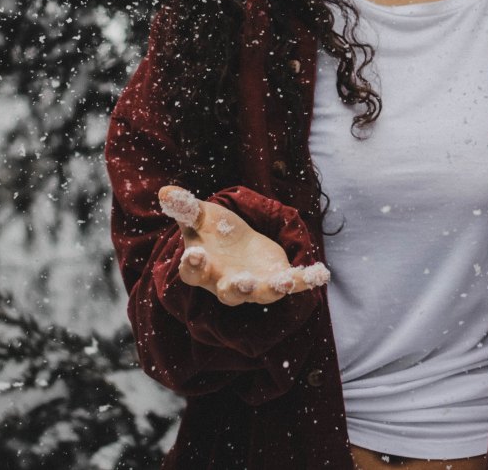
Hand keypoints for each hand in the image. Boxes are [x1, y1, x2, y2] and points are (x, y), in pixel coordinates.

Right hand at [158, 185, 330, 305]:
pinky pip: (292, 283)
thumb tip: (166, 192)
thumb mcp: (200, 216)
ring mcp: (254, 284)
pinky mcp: (276, 278)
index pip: (192, 272)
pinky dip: (305, 280)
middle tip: (244, 283)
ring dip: (273, 289)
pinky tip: (321, 273)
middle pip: (229, 292)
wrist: (236, 243)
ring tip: (285, 283)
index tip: (193, 254)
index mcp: (202, 267)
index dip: (192, 265)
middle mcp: (226, 281)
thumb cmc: (212, 231)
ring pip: (261, 294)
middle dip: (237, 288)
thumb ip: (185, 208)